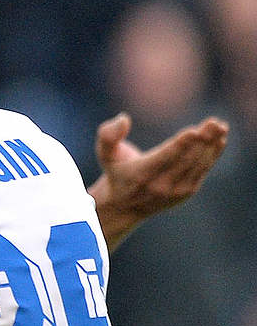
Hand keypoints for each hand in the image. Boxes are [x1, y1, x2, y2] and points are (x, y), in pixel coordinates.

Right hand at [88, 112, 228, 248]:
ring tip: (220, 126)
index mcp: (139, 174)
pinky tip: (220, 140)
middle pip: (185, 159)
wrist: (123, 206)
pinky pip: (202, 171)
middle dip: (202, 139)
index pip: (164, 157)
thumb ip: (108, 135)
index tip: (194, 130)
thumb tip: (124, 118)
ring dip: (211, 145)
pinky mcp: (186, 193)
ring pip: (197, 165)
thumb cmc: (116, 172)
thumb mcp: (105, 153)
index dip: (180, 144)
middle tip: (213, 122)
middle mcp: (159, 186)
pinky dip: (212, 155)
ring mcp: (174, 191)